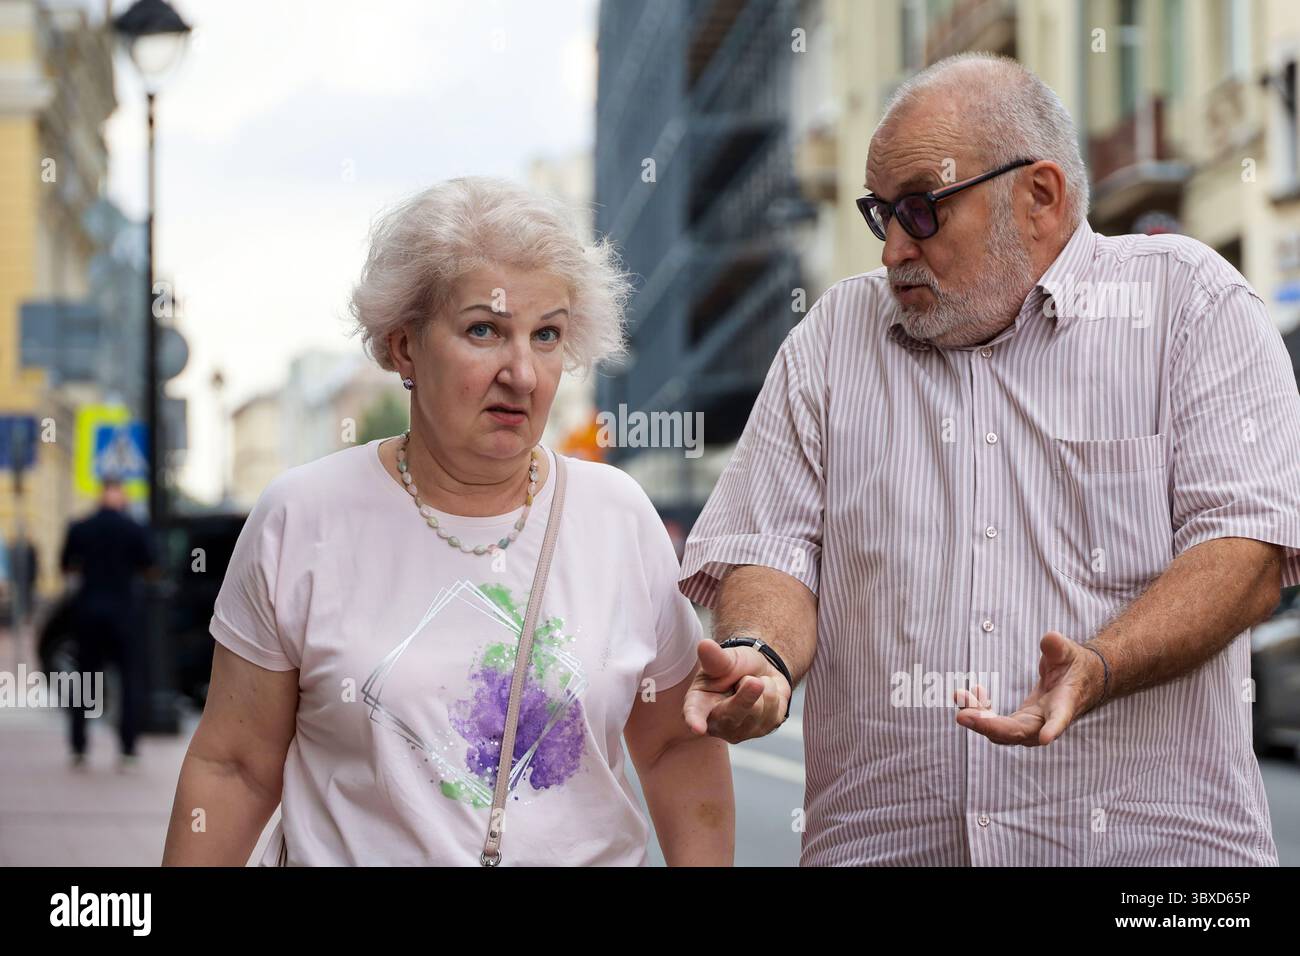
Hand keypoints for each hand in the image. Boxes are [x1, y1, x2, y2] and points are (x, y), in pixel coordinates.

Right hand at [682, 640, 790, 742]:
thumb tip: (705, 644)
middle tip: (752, 679)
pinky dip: (773, 692)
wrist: (759, 671)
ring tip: (752, 684)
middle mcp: (718, 723)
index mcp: (698, 704)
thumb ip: (715, 657)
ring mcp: (742, 730)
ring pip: (758, 708)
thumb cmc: (734, 668)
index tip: (697, 727)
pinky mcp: (764, 729)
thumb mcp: (724, 659)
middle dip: (746, 694)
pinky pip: (774, 708)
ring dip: (761, 686)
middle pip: (734, 712)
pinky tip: (764, 693)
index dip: (695, 720)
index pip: (694, 713)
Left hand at [953, 631, 1104, 746]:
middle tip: (962, 716)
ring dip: (977, 718)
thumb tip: (1050, 638)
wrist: (1077, 682)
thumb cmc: (1073, 666)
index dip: (1053, 728)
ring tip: (958, 696)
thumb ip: (1058, 647)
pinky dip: (981, 710)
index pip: (1060, 718)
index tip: (1046, 738)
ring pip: (1001, 733)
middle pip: (1018, 733)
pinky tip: (976, 690)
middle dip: (989, 726)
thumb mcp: (1068, 652)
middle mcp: (1046, 722)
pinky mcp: (1018, 724)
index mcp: (1064, 704)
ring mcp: (1030, 727)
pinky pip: (995, 724)